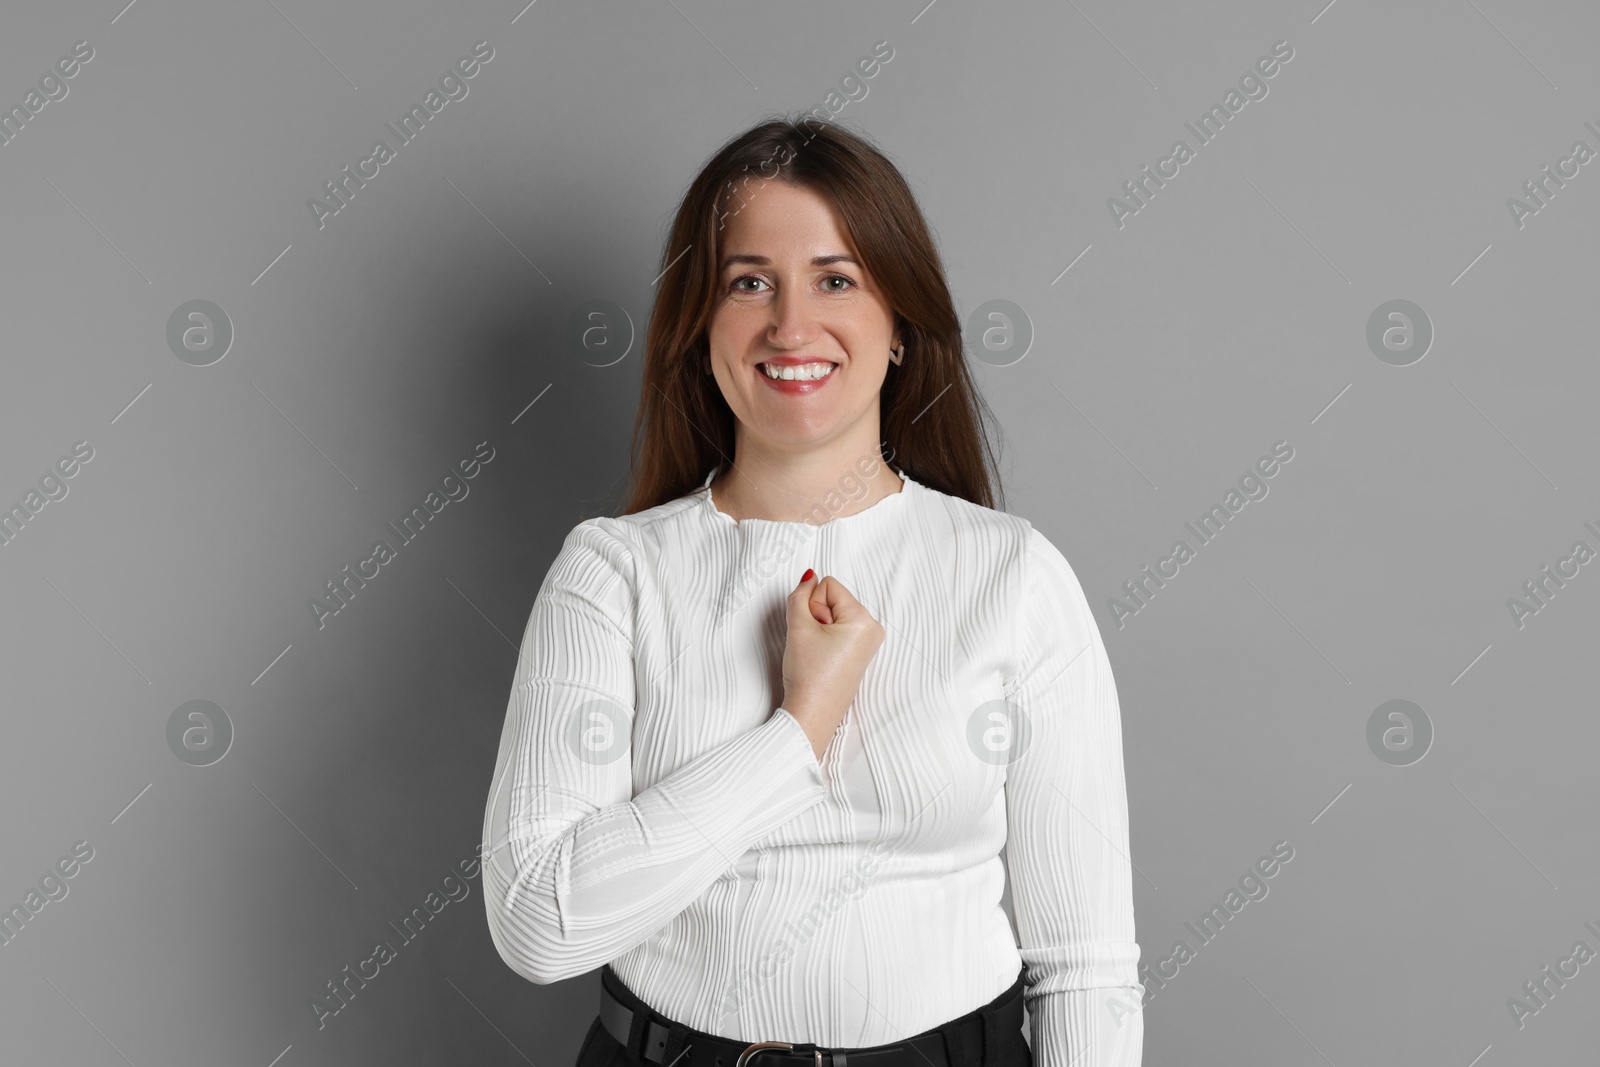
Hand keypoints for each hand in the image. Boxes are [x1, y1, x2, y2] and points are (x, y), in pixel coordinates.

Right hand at [779, 568, 884, 760]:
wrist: (812, 715)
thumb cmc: (809, 677)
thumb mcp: (798, 626)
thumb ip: (800, 594)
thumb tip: (809, 577)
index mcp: (863, 619)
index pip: (828, 585)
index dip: (811, 604)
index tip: (812, 631)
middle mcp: (873, 628)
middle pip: (833, 598)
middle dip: (817, 616)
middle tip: (814, 644)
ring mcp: (869, 642)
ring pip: (834, 614)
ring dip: (820, 628)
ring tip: (818, 653)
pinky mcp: (861, 652)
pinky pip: (840, 629)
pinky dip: (826, 638)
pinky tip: (822, 657)